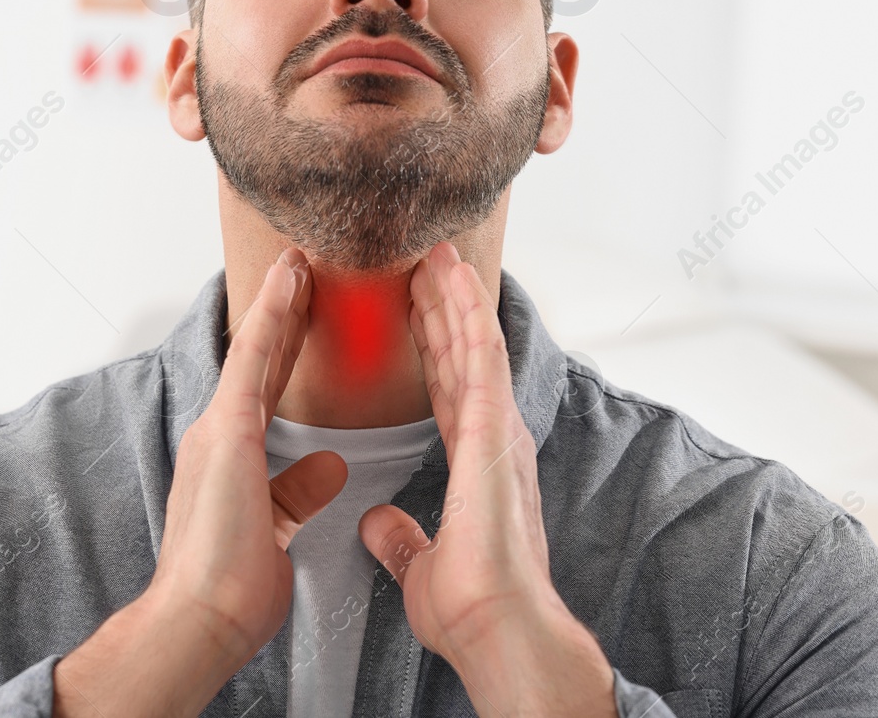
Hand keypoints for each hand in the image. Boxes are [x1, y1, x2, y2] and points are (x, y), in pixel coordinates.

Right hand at [54, 247, 347, 716]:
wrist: (199, 619)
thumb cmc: (231, 589)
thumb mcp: (277, 527)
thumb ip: (297, 490)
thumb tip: (329, 466)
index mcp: (232, 457)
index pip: (265, 387)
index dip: (283, 345)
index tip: (301, 308)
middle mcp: (219, 434)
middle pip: (259, 359)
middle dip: (280, 312)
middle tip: (300, 267)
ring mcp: (219, 429)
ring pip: (256, 349)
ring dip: (277, 301)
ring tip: (298, 259)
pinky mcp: (228, 434)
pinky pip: (255, 361)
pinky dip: (272, 317)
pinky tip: (289, 282)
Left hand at [357, 242, 614, 716]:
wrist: (496, 624)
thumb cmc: (470, 606)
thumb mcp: (419, 564)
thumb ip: (402, 537)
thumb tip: (378, 526)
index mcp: (476, 465)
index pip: (447, 391)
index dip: (433, 350)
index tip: (419, 315)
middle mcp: (493, 438)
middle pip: (461, 358)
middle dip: (443, 310)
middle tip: (427, 265)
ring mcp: (498, 429)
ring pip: (474, 345)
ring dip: (456, 297)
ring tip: (439, 253)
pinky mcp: (496, 428)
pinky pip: (481, 356)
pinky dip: (468, 312)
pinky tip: (456, 277)